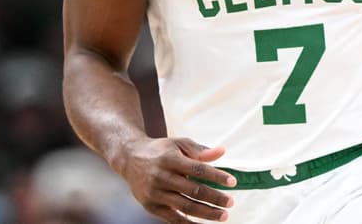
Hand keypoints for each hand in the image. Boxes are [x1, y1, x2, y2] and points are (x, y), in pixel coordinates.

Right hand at [116, 137, 236, 222]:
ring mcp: (155, 193)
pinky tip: (202, 223)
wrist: (129, 158)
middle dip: (215, 198)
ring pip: (185, 206)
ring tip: (223, 215)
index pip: (198, 169)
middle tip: (230, 202)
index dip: (216, 176)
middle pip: (193, 190)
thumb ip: (200, 150)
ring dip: (206, 213)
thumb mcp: (178, 144)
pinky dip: (189, 223)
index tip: (232, 182)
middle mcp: (162, 176)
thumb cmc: (160, 151)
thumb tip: (222, 152)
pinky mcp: (151, 206)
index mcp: (170, 159)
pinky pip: (173, 218)